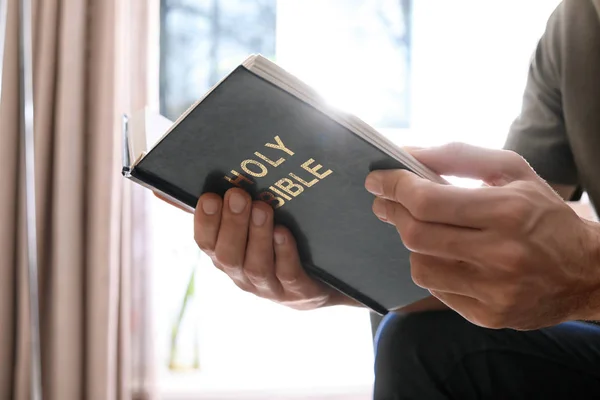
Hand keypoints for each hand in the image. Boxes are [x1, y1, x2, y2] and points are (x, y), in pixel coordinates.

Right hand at [191, 188, 357, 309]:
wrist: (326, 284)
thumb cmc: (282, 247)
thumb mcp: (254, 230)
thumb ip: (232, 210)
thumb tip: (197, 182)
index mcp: (229, 259)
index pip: (206, 244)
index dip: (205, 222)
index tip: (210, 197)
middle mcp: (244, 277)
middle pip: (229, 257)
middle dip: (232, 224)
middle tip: (238, 195)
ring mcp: (271, 288)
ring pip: (256, 267)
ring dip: (257, 235)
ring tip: (261, 208)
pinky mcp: (299, 292)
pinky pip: (288, 274)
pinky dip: (283, 253)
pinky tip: (283, 232)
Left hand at [365, 142, 599, 329]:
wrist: (587, 272)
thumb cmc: (543, 214)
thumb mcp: (513, 172)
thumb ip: (460, 157)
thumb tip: (409, 154)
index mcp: (507, 212)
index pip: (428, 201)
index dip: (394, 187)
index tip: (377, 179)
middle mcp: (501, 255)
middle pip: (416, 235)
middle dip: (392, 212)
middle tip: (385, 202)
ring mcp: (494, 291)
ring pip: (420, 266)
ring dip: (413, 244)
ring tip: (425, 231)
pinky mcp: (490, 316)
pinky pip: (437, 291)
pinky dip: (434, 270)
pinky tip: (447, 258)